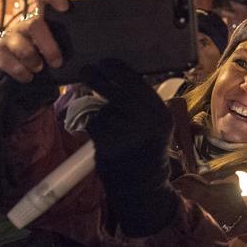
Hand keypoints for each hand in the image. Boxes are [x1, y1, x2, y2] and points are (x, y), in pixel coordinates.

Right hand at [0, 0, 68, 82]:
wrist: (23, 84)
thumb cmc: (48, 64)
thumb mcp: (60, 51)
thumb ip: (70, 45)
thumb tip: (93, 52)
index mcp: (42, 20)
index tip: (64, 7)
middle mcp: (25, 25)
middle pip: (35, 25)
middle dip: (48, 45)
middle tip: (57, 62)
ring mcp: (9, 38)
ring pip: (22, 46)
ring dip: (33, 60)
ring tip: (39, 69)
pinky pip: (8, 61)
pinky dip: (21, 72)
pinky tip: (28, 77)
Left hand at [80, 59, 175, 235]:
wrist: (143, 185)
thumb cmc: (147, 148)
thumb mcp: (156, 123)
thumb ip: (142, 102)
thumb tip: (116, 73)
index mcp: (160, 114)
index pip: (137, 83)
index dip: (118, 70)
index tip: (105, 61)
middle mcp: (146, 122)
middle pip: (115, 91)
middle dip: (97, 78)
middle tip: (85, 70)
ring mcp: (127, 135)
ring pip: (102, 110)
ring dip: (99, 111)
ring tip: (107, 122)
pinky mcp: (109, 146)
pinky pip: (94, 125)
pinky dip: (93, 126)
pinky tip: (102, 135)